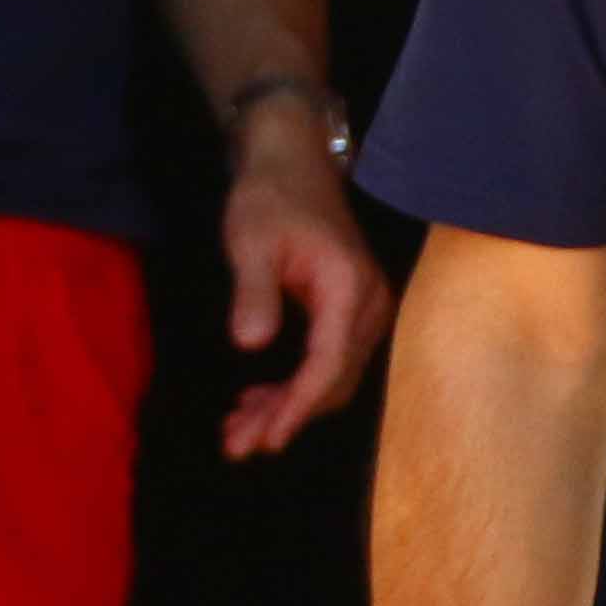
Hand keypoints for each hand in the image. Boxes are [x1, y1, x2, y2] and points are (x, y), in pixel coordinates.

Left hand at [218, 106, 392, 456]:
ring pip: (331, 377)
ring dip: (288, 407)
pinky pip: (328, 362)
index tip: (266, 439)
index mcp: (348, 287)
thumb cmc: (269, 196)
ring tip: (238, 430)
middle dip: (287, 416)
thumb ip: (253, 292)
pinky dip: (295, 386)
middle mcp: (368, 305)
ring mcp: (363, 311)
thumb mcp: (251, 240)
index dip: (298, 407)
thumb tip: (251, 344)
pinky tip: (257, 400)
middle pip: (333, 380)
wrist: (292, 161)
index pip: (329, 364)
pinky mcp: (349, 313)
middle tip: (237, 444)